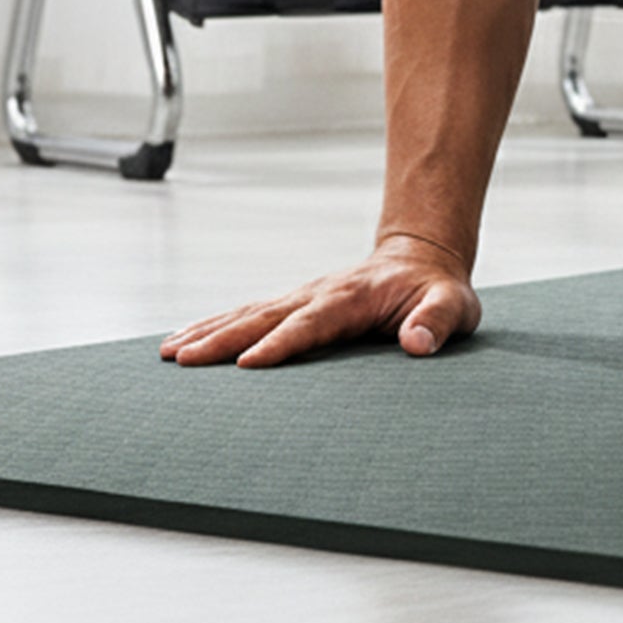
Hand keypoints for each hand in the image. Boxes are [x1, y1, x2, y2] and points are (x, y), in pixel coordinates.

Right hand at [158, 234, 481, 369]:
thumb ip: (438, 320)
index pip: (311, 323)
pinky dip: (216, 326)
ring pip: (249, 314)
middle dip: (223, 339)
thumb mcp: (454, 306)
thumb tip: (418, 342)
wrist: (424, 258)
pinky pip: (250, 315)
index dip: (280, 343)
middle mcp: (319, 294)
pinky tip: (186, 342)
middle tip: (181, 359)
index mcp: (352, 298)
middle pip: (264, 317)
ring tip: (168, 353)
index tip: (247, 364)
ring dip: (209, 332)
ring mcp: (303, 297)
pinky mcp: (295, 305)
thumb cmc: (438, 290)